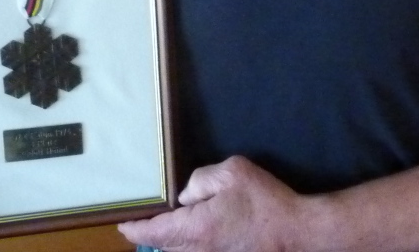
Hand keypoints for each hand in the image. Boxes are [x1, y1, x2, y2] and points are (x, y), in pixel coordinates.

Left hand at [119, 156, 309, 251]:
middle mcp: (197, 251)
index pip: (150, 232)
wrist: (297, 233)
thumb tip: (185, 194)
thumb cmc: (265, 202)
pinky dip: (186, 245)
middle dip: (149, 233)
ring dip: (169, 240)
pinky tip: (195, 231)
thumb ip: (201, 180)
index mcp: (194, 229)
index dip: (133, 227)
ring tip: (166, 223)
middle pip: (162, 246)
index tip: (121, 222)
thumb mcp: (233, 173)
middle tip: (143, 217)